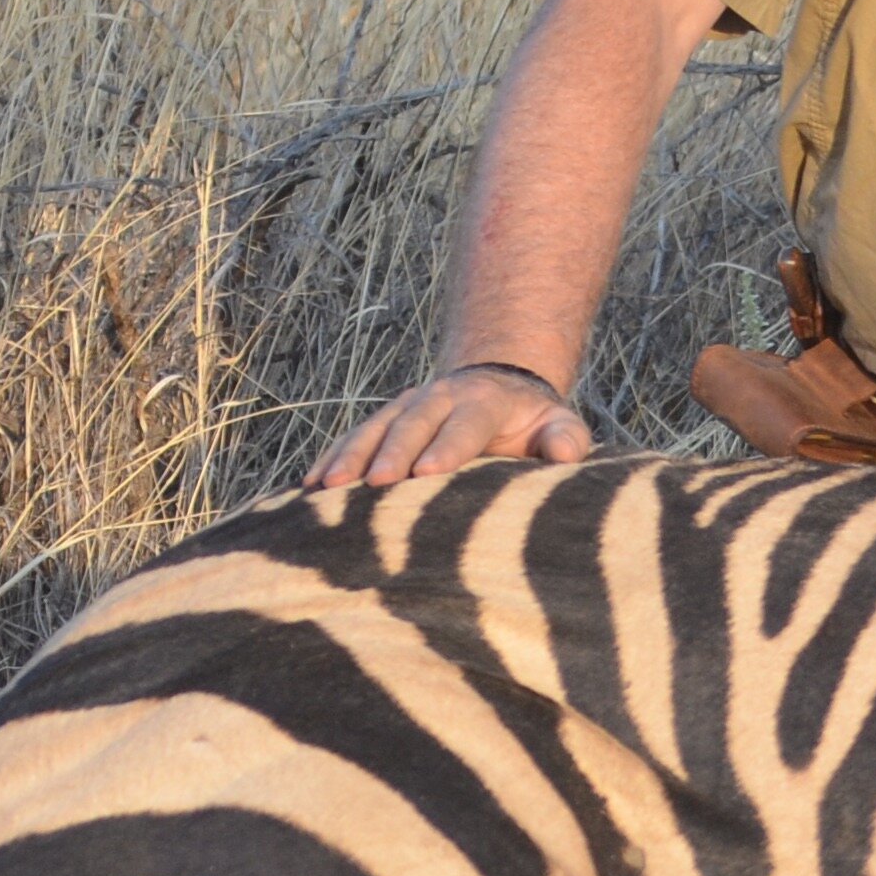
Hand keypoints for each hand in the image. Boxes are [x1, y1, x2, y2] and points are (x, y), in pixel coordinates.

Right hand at [314, 364, 592, 488]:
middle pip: (413, 423)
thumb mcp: (558, 424)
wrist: (496, 389)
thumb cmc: (533, 423)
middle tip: (375, 483)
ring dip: (350, 456)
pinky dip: (331, 458)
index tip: (426, 475)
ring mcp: (405, 407)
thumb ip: (564, 438)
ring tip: (327, 487)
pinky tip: (309, 485)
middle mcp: (439, 397)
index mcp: (483, 401)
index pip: (464, 424)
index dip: (446, 448)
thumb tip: (565, 453)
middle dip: (392, 452)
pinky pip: (352, 438)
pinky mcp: (382, 422)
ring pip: (374, 428)